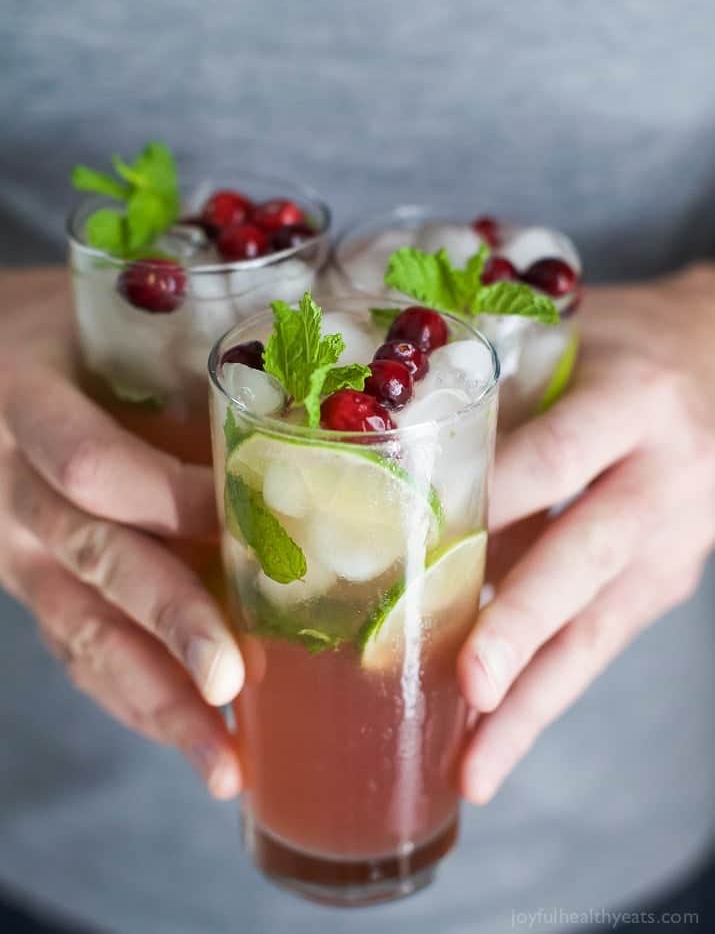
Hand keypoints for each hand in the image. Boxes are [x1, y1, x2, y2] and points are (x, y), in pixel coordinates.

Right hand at [0, 269, 243, 797]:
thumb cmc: (64, 330)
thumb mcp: (111, 324)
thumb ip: (187, 368)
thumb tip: (322, 416)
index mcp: (29, 403)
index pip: (90, 463)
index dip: (167, 497)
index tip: (250, 522)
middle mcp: (14, 486)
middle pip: (92, 559)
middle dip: (167, 622)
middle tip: (229, 683)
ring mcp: (17, 547)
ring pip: (80, 629)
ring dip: (153, 699)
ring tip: (220, 764)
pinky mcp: (33, 586)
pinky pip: (77, 650)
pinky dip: (135, 699)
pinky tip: (192, 739)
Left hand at [458, 262, 714, 802]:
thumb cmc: (620, 352)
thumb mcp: (567, 347)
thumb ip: (497, 402)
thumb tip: (380, 468)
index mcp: (631, 402)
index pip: (554, 455)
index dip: (492, 501)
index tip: (418, 547)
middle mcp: (660, 477)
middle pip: (586, 555)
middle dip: (523, 623)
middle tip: (468, 682)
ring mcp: (671, 540)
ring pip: (598, 628)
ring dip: (532, 701)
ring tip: (474, 768)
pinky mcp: (663, 583)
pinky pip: (600, 645)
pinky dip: (544, 696)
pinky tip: (493, 741)